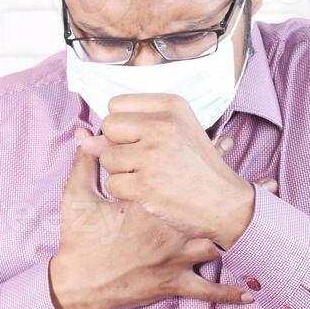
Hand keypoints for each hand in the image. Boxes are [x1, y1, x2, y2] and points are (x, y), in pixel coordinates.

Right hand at [48, 132, 254, 308]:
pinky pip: (205, 291)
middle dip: (238, 197)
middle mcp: (167, 232)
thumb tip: (82, 134)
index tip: (232, 142)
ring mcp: (172, 260)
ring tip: (270, 228)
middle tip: (269, 186)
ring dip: (243, 237)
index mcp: (147, 206)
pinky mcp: (171, 284)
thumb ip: (84, 164)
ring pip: (216, 247)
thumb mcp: (77, 198)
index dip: (208, 159)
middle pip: (210, 210)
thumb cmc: (77, 241)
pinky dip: (228, 292)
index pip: (183, 176)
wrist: (77, 285)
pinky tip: (250, 291)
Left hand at [97, 93, 255, 246]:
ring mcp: (153, 156)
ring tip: (149, 176)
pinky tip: (148, 191)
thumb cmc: (198, 166)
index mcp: (172, 105)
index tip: (142, 139)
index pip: (116, 105)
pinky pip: (113, 184)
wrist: (225, 203)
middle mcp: (162, 126)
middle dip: (118, 146)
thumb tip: (84, 138)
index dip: (123, 126)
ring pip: (107, 157)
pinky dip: (125, 192)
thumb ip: (131, 129)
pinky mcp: (146, 185)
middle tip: (144, 160)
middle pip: (108, 127)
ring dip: (121, 171)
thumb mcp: (176, 132)